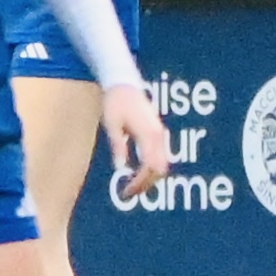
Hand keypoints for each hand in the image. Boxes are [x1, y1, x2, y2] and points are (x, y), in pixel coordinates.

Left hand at [100, 87, 177, 204]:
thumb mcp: (112, 125)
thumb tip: (120, 167)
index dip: (140, 182)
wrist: (124, 83)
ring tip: (133, 186)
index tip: (127, 190)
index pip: (150, 167)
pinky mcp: (158, 132)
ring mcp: (160, 134)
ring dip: (151, 178)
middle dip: (147, 184)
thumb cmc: (115, 102)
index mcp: (148, 134)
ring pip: (163, 164)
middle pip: (161, 169)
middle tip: (129, 192)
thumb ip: (117, 145)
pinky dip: (153, 168)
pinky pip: (161, 156)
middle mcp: (158, 135)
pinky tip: (140, 173)